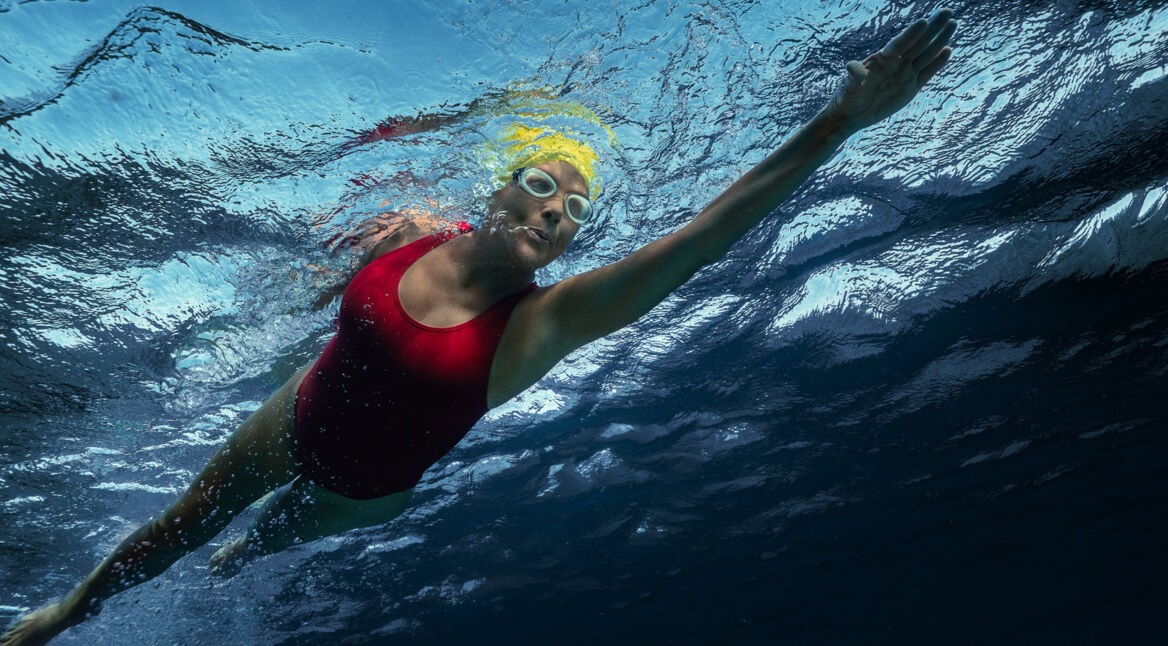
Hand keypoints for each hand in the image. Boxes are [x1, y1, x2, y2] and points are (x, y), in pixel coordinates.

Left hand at [826, 7, 956, 132]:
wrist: (852, 114)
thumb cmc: (847, 97)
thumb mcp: (848, 87)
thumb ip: (853, 76)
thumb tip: (852, 67)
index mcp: (882, 59)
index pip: (900, 44)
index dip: (911, 34)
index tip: (923, 21)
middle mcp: (896, 63)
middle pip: (918, 43)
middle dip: (932, 28)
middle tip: (946, 11)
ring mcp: (905, 74)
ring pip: (926, 54)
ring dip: (940, 40)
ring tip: (952, 23)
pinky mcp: (911, 88)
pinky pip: (927, 73)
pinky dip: (937, 62)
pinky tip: (948, 49)